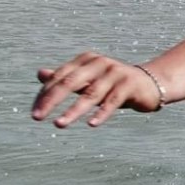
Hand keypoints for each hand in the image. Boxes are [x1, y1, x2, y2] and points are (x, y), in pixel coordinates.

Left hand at [31, 51, 162, 128]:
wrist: (150, 83)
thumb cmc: (114, 84)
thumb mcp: (88, 80)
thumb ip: (65, 77)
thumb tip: (40, 74)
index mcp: (86, 60)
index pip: (59, 77)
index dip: (45, 94)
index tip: (34, 112)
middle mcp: (99, 63)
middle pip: (70, 82)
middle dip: (51, 101)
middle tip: (36, 117)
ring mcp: (115, 73)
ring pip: (90, 94)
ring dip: (73, 110)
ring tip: (59, 124)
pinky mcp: (129, 85)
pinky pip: (113, 101)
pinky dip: (101, 113)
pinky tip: (91, 124)